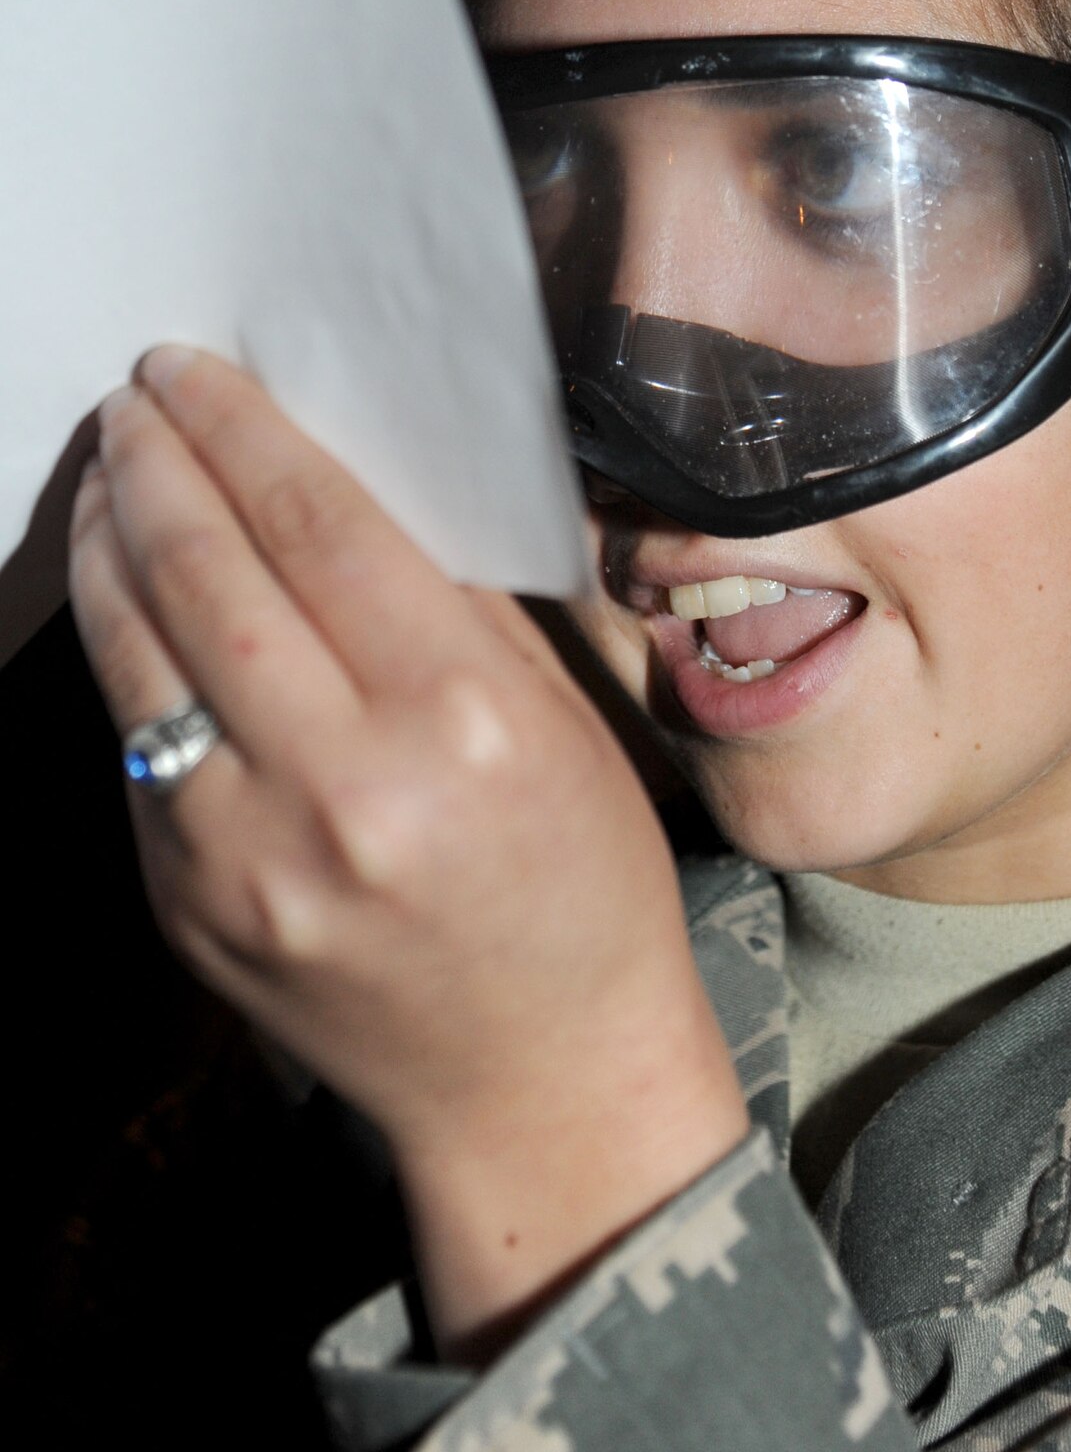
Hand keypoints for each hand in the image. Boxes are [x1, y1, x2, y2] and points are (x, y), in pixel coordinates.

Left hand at [68, 346, 747, 1355]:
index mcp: (459, 722)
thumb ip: (446, 608)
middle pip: (209, 576)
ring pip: (137, 660)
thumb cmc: (581, 887)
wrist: (538, 1080)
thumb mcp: (555, 723)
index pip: (318, 529)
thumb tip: (335, 496)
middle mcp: (342, 786)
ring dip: (109, 549)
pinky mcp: (188, 909)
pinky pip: (136, 753)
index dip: (243, 432)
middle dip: (157, 466)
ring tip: (108, 479)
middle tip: (135, 401)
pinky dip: (124, 660)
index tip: (194, 372)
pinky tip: (128, 601)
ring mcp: (246, 859)